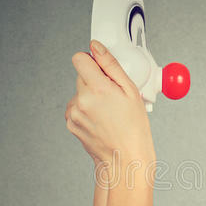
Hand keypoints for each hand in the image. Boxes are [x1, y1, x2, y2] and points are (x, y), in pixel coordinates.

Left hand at [65, 40, 155, 166]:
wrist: (125, 158)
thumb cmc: (133, 129)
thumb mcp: (130, 91)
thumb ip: (111, 65)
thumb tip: (96, 47)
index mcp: (97, 89)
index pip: (80, 59)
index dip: (92, 61)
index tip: (102, 69)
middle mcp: (81, 100)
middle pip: (81, 76)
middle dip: (96, 81)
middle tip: (113, 96)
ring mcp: (74, 113)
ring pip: (79, 93)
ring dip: (91, 97)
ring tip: (109, 112)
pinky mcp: (71, 123)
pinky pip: (77, 108)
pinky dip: (87, 110)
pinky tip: (101, 120)